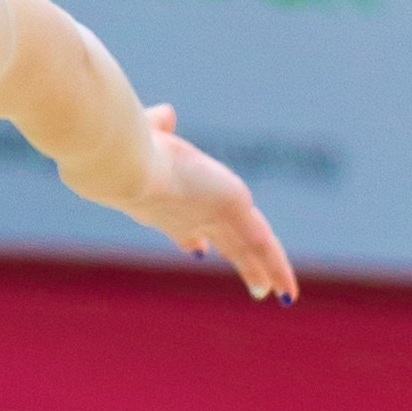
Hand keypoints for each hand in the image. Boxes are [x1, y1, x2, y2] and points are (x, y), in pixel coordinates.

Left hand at [116, 105, 296, 299]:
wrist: (125, 166)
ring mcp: (211, 218)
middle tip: (254, 287)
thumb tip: (165, 114)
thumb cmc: (126, 147)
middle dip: (241, 264)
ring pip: (247, 249)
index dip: (192, 238)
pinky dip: (277, 268)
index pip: (184, 229)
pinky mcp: (233, 210)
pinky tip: (286, 290)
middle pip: (223, 244)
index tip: (196, 250)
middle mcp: (188, 218)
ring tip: (281, 296)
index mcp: (164, 205)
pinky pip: (263, 244)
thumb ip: (157, 125)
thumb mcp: (147, 133)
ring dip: (264, 271)